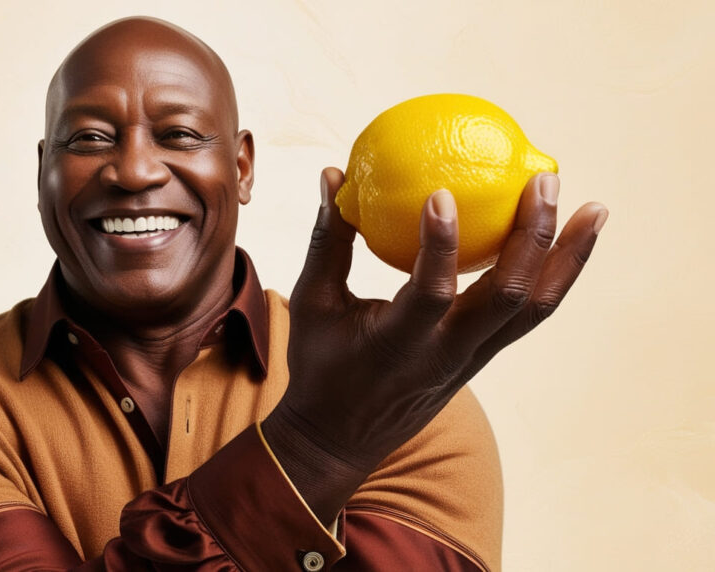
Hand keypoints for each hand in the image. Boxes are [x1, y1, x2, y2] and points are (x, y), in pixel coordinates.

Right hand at [262, 167, 607, 523]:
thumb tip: (332, 171)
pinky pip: (528, 315)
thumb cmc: (319, 366)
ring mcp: (472, 359)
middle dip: (534, 237)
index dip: (439, 245)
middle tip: (544, 181)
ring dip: (567, 258)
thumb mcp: (313, 304)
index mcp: (398, 344)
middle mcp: (446, 355)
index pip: (430, 293)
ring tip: (595, 210)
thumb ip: (328, 239)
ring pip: (536, 309)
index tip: (443, 192)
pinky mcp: (483, 357)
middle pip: (510, 298)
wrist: (341, 439)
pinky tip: (567, 240)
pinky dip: (554, 276)